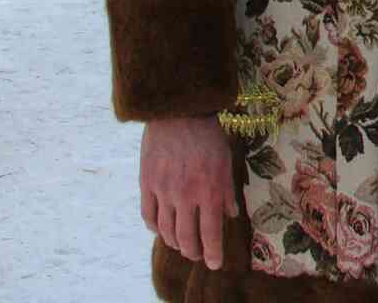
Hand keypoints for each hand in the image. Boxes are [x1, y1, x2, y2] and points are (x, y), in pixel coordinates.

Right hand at [141, 116, 238, 269]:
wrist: (178, 113)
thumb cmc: (208, 136)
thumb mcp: (226, 162)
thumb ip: (227, 191)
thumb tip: (231, 214)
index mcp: (209, 191)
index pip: (211, 233)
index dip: (212, 253)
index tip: (214, 264)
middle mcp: (186, 196)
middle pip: (186, 238)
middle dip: (193, 252)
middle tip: (197, 254)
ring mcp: (163, 192)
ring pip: (166, 231)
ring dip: (175, 242)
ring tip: (182, 244)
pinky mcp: (146, 185)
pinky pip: (148, 216)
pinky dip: (155, 228)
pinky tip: (161, 229)